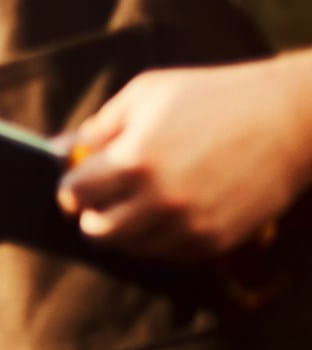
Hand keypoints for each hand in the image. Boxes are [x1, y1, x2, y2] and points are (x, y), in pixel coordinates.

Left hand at [59, 55, 311, 262]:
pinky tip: (166, 214)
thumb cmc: (211, 97)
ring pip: (133, 248)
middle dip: (90, 215)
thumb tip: (61, 150)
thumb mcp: (145, 95)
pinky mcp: (217, 240)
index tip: (76, 182)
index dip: (70, 187)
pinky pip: (170, 254)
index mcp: (135, 160)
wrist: (288, 120)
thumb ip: (99, 127)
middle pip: (98, 231)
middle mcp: (160, 200)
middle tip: (100, 200)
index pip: (76, 193)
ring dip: (124, 230)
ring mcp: (191, 225)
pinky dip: (159, 239)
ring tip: (134, 204)